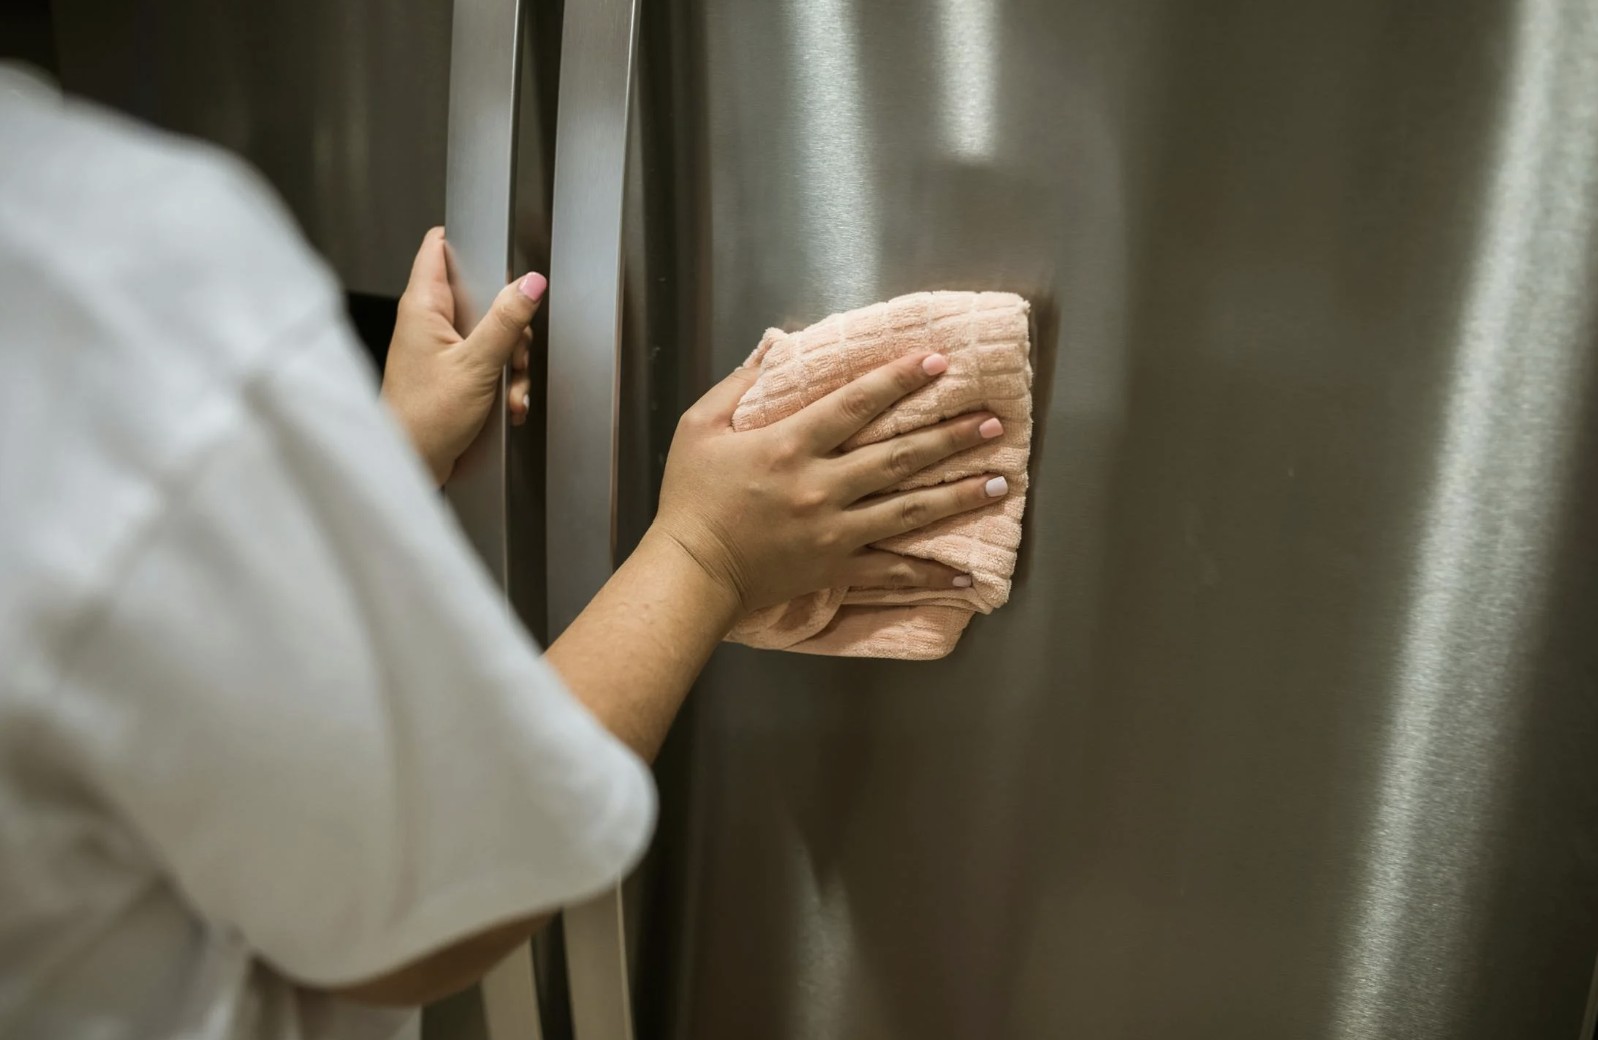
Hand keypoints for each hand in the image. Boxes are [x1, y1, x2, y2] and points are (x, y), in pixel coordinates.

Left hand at [380, 227, 545, 484]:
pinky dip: (503, 383)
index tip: (500, 256)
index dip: (469, 243)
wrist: (413, 464)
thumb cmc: (425, 418)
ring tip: (509, 387)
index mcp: (424, 307)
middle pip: (482, 296)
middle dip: (509, 325)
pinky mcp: (451, 374)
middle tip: (513, 350)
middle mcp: (429, 323)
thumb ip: (505, 321)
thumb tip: (530, 283)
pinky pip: (488, 364)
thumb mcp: (477, 364)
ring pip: (491, 335)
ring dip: (511, 362)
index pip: (439, 248)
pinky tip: (507, 403)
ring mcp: (440, 349)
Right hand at [653, 352, 1008, 610]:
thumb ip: (739, 385)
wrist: (692, 571)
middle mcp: (820, 486)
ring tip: (1000, 482)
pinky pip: (891, 571)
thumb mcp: (699, 427)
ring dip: (957, 495)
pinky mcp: (836, 567)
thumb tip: (776, 346)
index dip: (899, 379)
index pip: (855, 403)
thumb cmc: (690, 497)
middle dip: (950, 437)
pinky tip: (965, 576)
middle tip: (993, 423)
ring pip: (908, 510)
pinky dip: (929, 575)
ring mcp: (833, 530)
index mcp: (789, 445)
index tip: (938, 361)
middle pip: (898, 456)